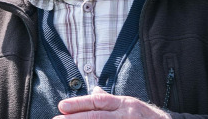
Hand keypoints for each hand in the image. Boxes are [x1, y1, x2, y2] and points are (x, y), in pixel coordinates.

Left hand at [54, 86, 170, 117]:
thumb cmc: (145, 117)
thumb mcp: (129, 103)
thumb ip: (110, 99)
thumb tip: (93, 90)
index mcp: (124, 103)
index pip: (98, 101)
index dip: (79, 103)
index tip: (62, 106)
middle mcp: (125, 115)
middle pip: (96, 116)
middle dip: (75, 118)